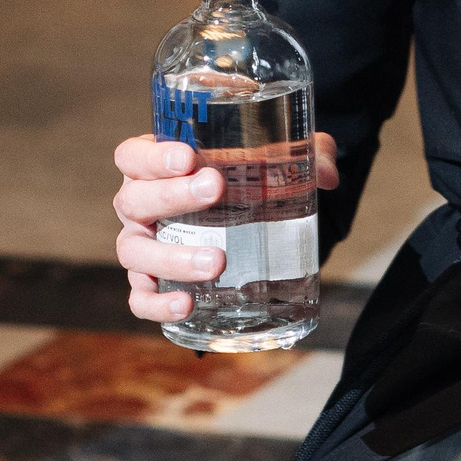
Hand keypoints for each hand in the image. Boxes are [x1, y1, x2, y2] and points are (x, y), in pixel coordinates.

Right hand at [112, 130, 339, 321]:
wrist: (245, 225)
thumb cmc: (246, 182)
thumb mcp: (276, 161)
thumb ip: (305, 157)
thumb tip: (327, 176)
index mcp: (155, 168)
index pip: (133, 156)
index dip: (152, 156)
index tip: (189, 157)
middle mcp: (140, 207)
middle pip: (134, 200)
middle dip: (173, 196)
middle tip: (216, 189)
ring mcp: (142, 248)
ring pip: (135, 252)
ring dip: (172, 257)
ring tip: (217, 261)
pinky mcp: (152, 284)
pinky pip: (141, 298)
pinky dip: (157, 304)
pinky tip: (187, 304)